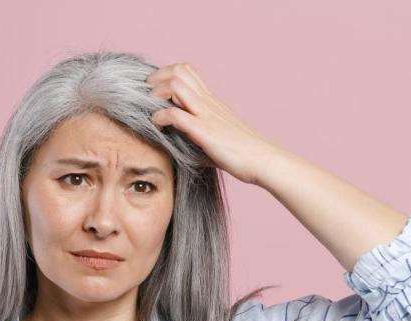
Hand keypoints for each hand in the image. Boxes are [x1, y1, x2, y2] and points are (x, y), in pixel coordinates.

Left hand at [146, 62, 280, 185]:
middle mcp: (209, 102)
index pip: (188, 73)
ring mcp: (206, 114)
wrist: (263, 160)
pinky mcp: (204, 131)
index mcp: (212, 102)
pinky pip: (175, 114)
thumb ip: (198, 136)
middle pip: (179, 71)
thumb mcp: (218, 138)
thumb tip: (181, 145)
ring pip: (176, 85)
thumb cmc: (243, 154)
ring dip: (157, 94)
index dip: (167, 75)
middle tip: (147, 94)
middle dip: (157, 78)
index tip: (156, 90)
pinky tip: (157, 125)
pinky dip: (160, 116)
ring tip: (150, 108)